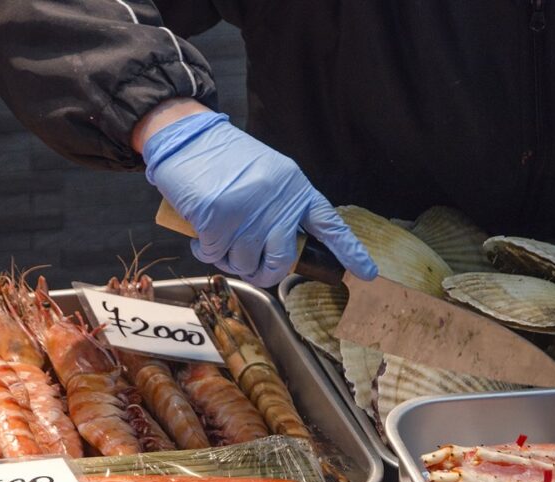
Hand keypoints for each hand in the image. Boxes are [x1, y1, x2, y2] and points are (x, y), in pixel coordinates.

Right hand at [140, 109, 376, 287]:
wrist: (188, 135)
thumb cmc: (223, 158)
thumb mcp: (265, 174)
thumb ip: (279, 206)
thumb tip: (277, 248)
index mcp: (294, 188)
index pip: (329, 224)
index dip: (349, 251)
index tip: (367, 273)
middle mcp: (276, 202)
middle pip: (280, 261)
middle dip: (263, 273)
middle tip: (249, 268)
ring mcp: (247, 212)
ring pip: (244, 263)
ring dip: (228, 261)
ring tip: (219, 242)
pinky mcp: (217, 219)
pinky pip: (214, 255)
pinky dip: (204, 251)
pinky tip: (199, 237)